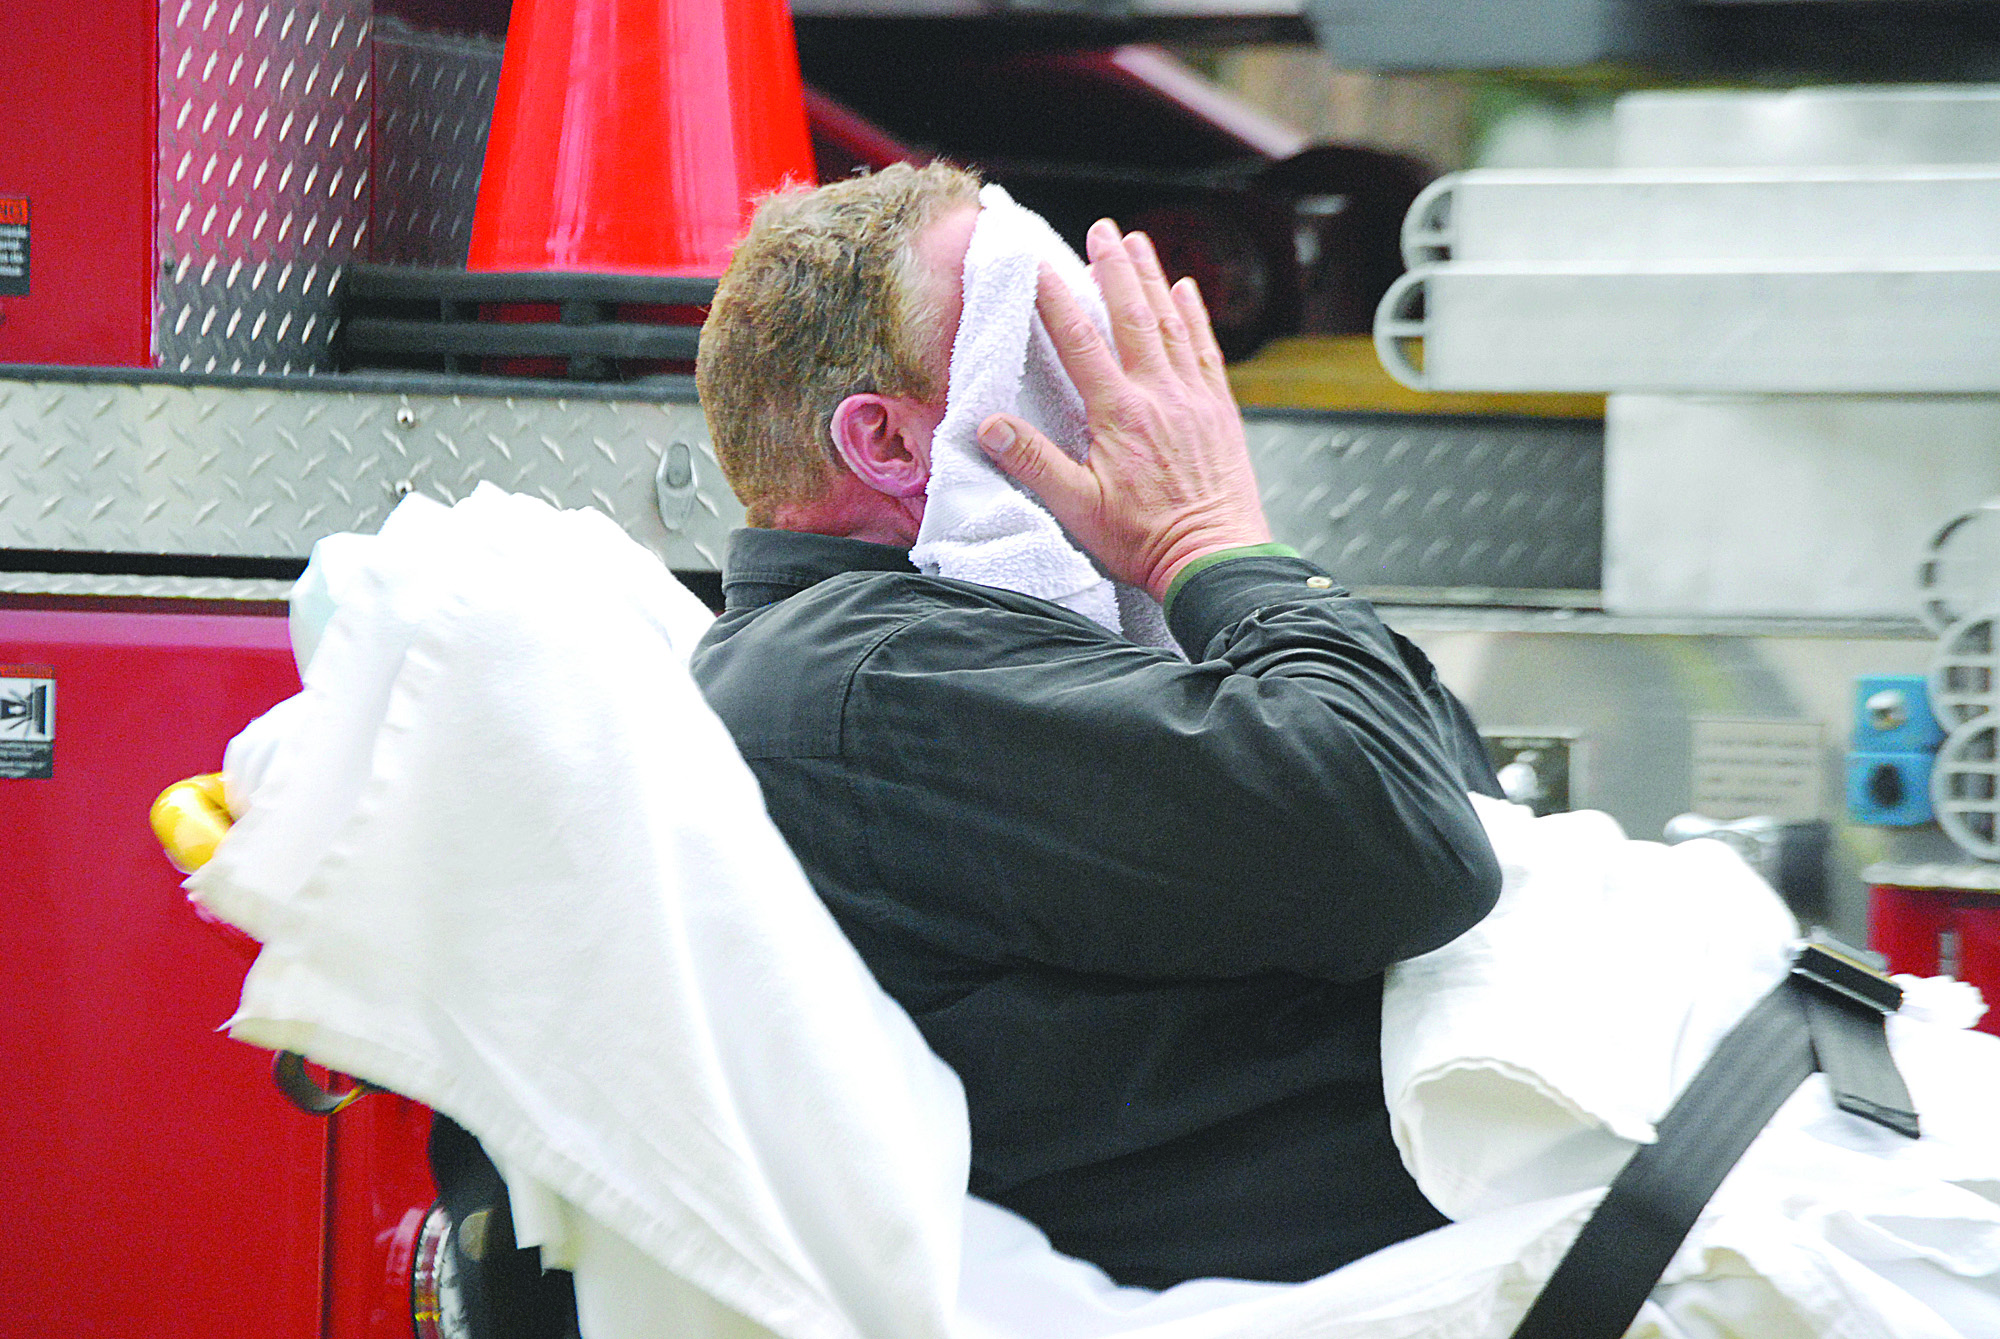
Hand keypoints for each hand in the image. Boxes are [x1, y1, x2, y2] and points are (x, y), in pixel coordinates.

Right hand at [975, 219, 1271, 602]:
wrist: (1216, 559)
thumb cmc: (1146, 542)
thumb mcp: (1077, 510)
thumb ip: (1032, 463)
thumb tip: (989, 425)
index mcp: (1119, 414)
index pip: (1079, 342)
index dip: (1055, 298)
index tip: (1034, 262)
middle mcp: (1159, 395)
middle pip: (1130, 316)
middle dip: (1112, 268)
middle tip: (1101, 228)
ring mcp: (1194, 399)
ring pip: (1171, 323)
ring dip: (1152, 278)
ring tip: (1138, 242)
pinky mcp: (1219, 411)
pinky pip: (1206, 349)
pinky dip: (1194, 315)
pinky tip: (1186, 290)